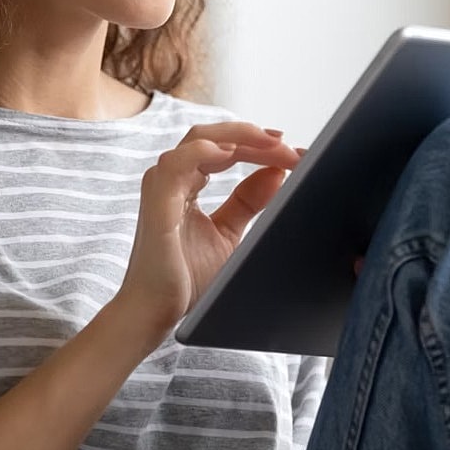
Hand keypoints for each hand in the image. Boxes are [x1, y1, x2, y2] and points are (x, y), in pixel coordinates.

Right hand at [114, 122, 300, 332]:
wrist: (157, 313)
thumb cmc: (184, 278)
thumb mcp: (228, 234)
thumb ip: (247, 202)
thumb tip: (277, 173)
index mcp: (186, 182)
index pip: (224, 148)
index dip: (259, 146)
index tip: (293, 152)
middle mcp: (172, 178)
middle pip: (215, 136)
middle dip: (256, 138)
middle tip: (289, 147)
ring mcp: (162, 186)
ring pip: (199, 138)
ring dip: (240, 138)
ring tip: (273, 146)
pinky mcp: (158, 201)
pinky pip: (179, 162)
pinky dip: (205, 150)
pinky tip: (232, 152)